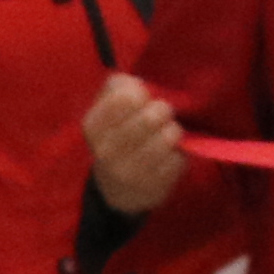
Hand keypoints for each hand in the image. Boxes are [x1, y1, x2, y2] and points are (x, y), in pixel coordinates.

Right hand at [83, 73, 186, 216]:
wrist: (118, 191)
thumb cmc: (117, 139)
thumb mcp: (106, 113)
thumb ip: (117, 89)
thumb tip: (134, 82)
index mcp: (93, 126)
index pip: (124, 97)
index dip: (141, 93)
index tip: (142, 100)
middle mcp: (107, 150)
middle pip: (151, 116)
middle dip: (163, 111)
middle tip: (162, 115)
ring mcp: (130, 170)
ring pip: (169, 136)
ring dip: (173, 131)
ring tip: (167, 134)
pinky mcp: (155, 184)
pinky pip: (180, 157)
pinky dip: (180, 153)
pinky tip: (168, 156)